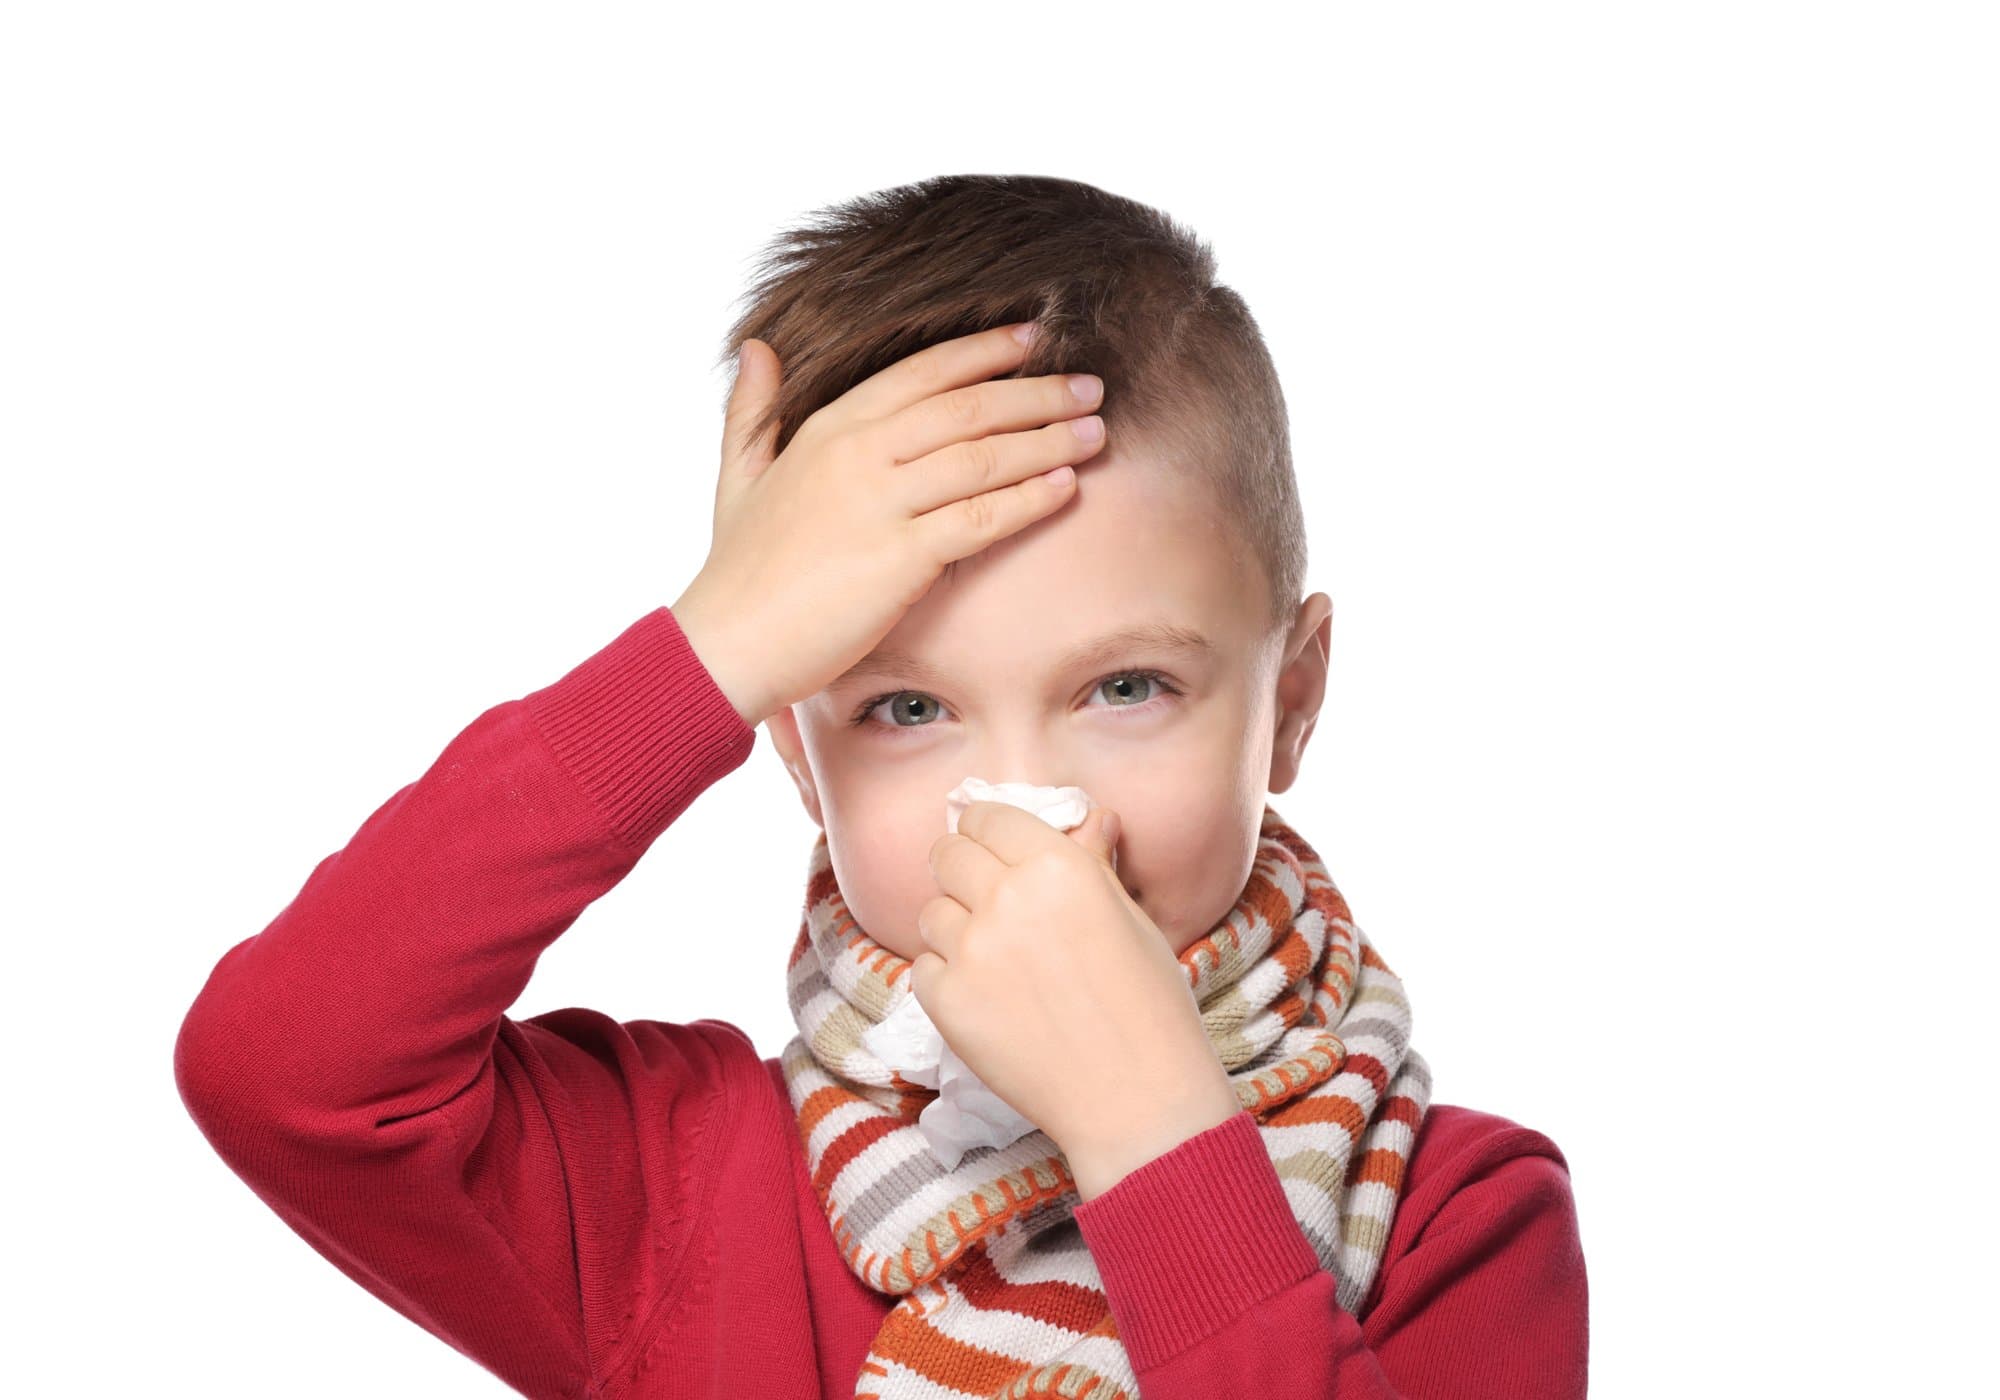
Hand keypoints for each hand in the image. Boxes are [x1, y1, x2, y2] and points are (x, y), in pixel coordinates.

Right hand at [669, 323, 1108, 727]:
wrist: (727, 643)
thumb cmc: (738, 567)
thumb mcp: (738, 474)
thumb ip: (751, 409)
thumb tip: (757, 346)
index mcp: (828, 428)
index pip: (922, 373)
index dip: (984, 352)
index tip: (1034, 339)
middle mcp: (858, 454)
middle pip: (967, 407)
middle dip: (1036, 393)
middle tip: (1088, 385)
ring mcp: (880, 504)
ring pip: (983, 457)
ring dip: (1047, 440)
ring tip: (1096, 431)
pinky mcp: (900, 559)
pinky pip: (981, 518)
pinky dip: (1029, 498)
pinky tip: (1066, 486)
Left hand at [911, 800, 1242, 1195]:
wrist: (1137, 1099)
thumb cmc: (1151, 1008)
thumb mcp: (1133, 922)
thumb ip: (1094, 866)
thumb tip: (1092, 819)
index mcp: (1058, 866)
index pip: (987, 818)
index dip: (987, 832)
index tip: (992, 850)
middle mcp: (1006, 897)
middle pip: (947, 854)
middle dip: (962, 869)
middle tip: (987, 901)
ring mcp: (970, 950)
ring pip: (931, 912)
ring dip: (954, 927)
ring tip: (996, 960)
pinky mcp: (947, 1002)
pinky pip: (924, 968)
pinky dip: (946, 977)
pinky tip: (988, 998)